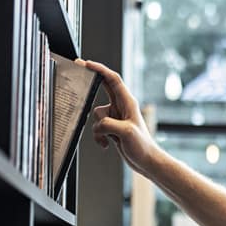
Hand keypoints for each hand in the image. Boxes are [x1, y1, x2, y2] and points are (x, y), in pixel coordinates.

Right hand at [85, 60, 159, 176]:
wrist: (146, 161)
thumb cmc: (142, 146)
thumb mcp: (125, 132)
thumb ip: (108, 124)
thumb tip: (98, 125)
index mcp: (127, 102)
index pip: (112, 80)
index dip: (100, 69)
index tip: (87, 63)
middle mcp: (121, 107)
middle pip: (103, 89)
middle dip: (91, 83)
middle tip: (79, 70)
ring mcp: (116, 117)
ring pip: (96, 114)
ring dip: (98, 129)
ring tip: (110, 139)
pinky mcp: (112, 127)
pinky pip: (97, 127)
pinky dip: (98, 137)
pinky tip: (107, 144)